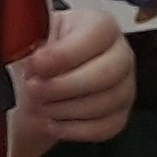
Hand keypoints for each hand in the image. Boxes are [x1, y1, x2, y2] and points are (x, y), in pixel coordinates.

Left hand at [16, 10, 134, 150]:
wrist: (41, 82)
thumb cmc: (42, 55)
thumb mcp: (33, 39)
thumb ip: (32, 42)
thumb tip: (31, 58)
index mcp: (100, 26)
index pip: (97, 35)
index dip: (65, 53)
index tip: (37, 64)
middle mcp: (120, 54)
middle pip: (107, 73)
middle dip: (63, 86)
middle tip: (34, 89)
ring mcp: (125, 86)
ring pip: (106, 103)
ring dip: (65, 109)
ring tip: (40, 105)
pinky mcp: (120, 115)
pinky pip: (105, 127)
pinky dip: (74, 129)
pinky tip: (53, 122)